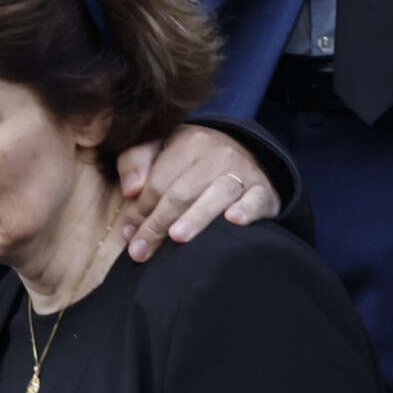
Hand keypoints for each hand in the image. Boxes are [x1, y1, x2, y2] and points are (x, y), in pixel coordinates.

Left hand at [111, 124, 280, 260]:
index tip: (129, 234)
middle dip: (158, 223)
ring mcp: (243, 172)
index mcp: (187, 142)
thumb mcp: (161, 150)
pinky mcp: (263, 190)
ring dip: (196, 217)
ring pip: (217, 194)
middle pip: (182, 192)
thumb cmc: (192, 161)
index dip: (140, 209)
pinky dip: (245, 210)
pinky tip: (233, 220)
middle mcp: (217, 153)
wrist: (246, 154)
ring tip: (178, 237)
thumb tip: (130, 190)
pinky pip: (255, 199)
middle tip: (141, 251)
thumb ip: (136, 162)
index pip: (157, 181)